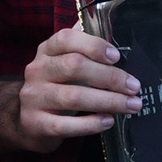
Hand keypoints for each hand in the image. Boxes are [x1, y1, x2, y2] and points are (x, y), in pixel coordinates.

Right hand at [16, 28, 141, 152]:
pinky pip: (66, 125)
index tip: (116, 57)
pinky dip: (91, 124)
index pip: (66, 38)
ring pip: (73, 97)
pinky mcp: (35, 123)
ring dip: (108, 101)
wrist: (27, 122)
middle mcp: (37, 70)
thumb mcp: (66, 63)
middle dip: (109, 77)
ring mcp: (34, 97)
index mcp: (47, 50)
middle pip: (74, 66)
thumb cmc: (57, 87)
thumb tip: (115, 35)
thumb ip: (86, 50)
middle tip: (134, 87)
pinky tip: (108, 121)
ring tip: (131, 105)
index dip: (93, 45)